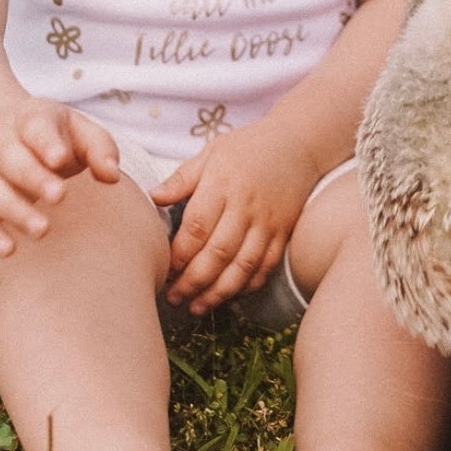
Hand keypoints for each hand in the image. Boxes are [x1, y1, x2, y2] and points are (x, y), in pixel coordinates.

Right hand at [0, 99, 119, 257]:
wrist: (1, 133)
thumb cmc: (52, 137)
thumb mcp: (79, 130)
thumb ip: (99, 148)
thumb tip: (111, 176)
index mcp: (28, 119)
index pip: (35, 127)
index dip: (46, 142)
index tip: (60, 158)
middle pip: (10, 159)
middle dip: (32, 179)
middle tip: (59, 197)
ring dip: (14, 211)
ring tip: (42, 230)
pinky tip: (9, 249)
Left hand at [151, 123, 324, 314]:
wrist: (298, 143)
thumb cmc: (247, 147)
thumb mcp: (210, 153)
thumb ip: (182, 178)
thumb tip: (152, 198)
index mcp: (222, 184)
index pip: (197, 227)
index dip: (178, 254)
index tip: (162, 270)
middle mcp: (246, 207)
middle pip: (218, 253)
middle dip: (193, 282)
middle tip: (173, 298)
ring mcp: (268, 223)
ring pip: (243, 267)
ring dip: (218, 292)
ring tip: (196, 307)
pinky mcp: (284, 233)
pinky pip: (266, 266)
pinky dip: (248, 286)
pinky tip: (229, 296)